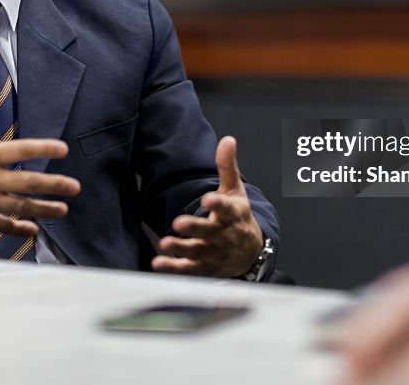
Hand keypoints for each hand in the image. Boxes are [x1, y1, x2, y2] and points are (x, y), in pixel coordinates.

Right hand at [0, 112, 80, 236]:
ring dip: (44, 209)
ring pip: (20, 206)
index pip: (21, 149)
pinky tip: (33, 229)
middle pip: (28, 181)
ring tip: (61, 210)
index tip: (63, 150)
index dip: (44, 149)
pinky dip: (19, 228)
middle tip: (73, 187)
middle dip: (54, 184)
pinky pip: (2, 225)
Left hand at [152, 136, 263, 277]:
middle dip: (195, 228)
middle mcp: (225, 236)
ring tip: (165, 243)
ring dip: (181, 249)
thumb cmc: (238, 217)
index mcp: (233, 215)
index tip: (208, 199)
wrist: (250, 252)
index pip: (227, 209)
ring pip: (198, 252)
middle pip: (210, 232)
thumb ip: (227, 167)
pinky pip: (188, 269)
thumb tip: (227, 140)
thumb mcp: (235, 190)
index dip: (218, 204)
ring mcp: (214, 253)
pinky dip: (173, 268)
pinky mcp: (205, 267)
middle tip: (179, 222)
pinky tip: (158, 262)